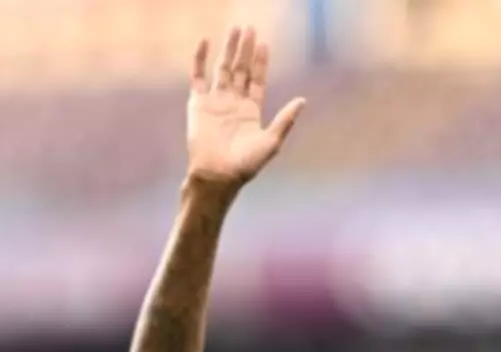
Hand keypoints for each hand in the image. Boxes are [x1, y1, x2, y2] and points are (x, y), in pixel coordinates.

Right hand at [186, 26, 305, 186]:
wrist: (217, 175)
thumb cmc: (245, 165)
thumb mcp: (271, 141)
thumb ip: (285, 120)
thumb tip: (303, 100)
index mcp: (251, 112)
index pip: (257, 80)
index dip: (260, 62)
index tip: (264, 43)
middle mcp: (233, 104)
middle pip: (241, 70)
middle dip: (245, 50)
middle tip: (250, 27)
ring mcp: (215, 103)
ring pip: (222, 69)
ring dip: (228, 49)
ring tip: (234, 28)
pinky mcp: (198, 105)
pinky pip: (197, 78)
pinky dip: (199, 59)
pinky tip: (205, 41)